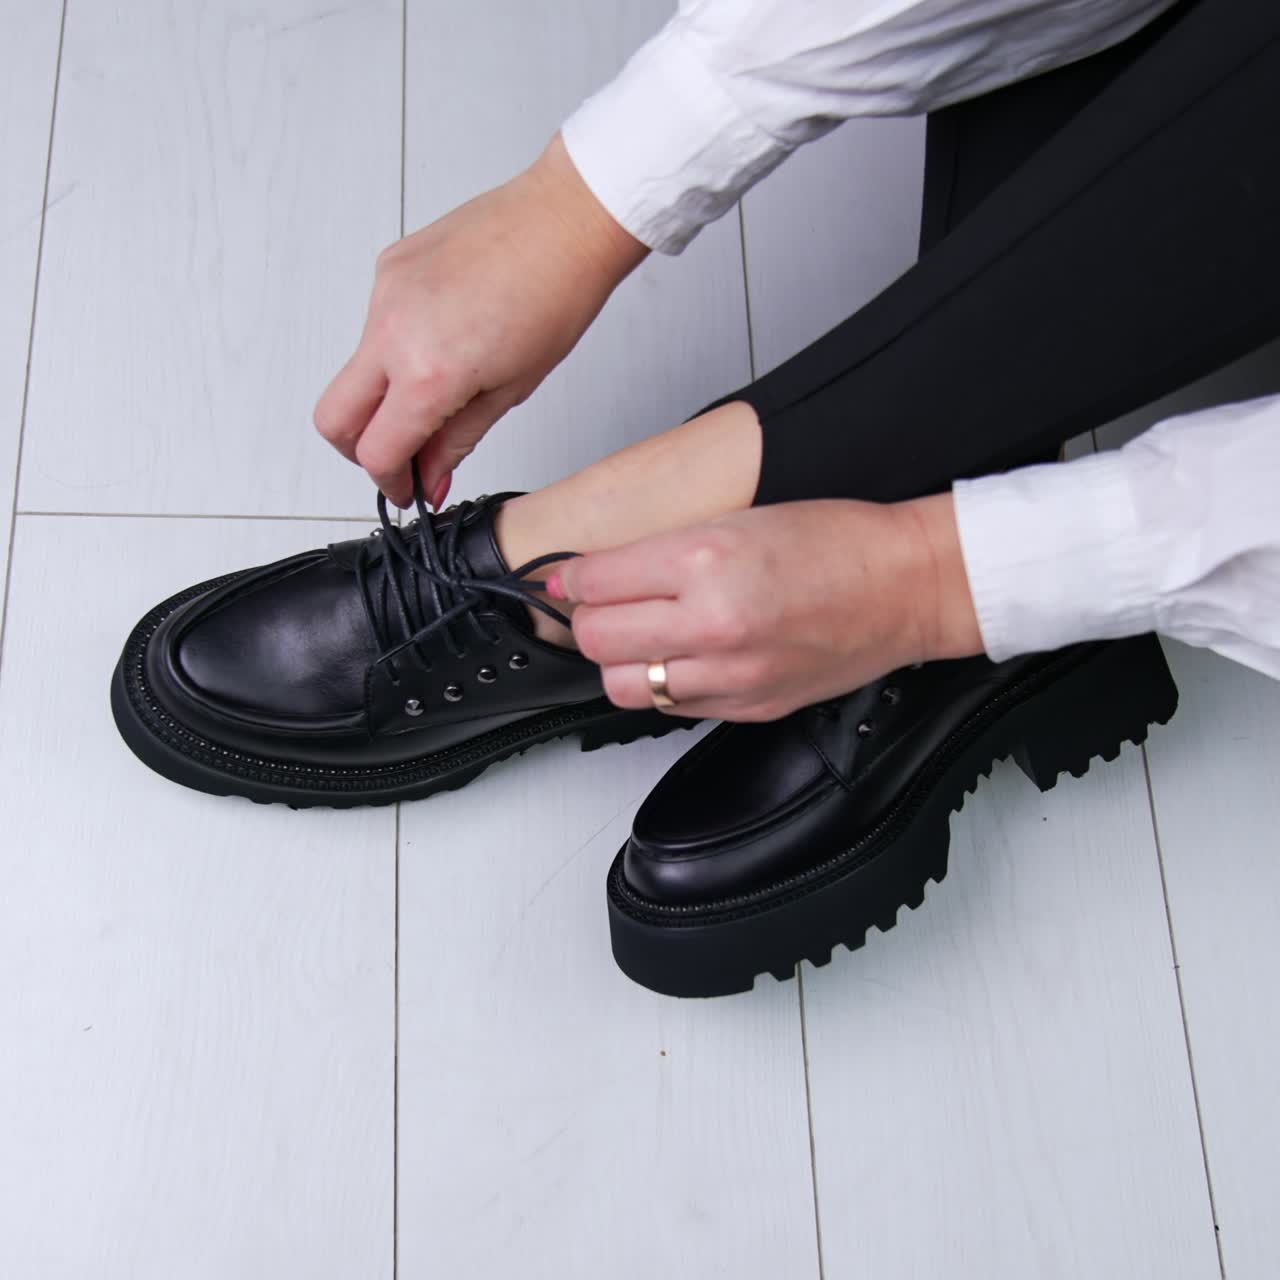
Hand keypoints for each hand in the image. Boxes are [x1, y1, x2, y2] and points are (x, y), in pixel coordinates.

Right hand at [314, 134, 646, 506]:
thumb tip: (429, 478)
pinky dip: (397, 348)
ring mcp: (383, 293)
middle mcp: (392, 330)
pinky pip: (375, 324)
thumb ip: (457, 439)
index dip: (391, 482)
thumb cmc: (557, 296)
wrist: (567, 219)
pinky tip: (445, 338)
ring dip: (385, 394)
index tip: (407, 488)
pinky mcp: (387, 266)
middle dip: (359, 449)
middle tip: (400, 455)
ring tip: (443, 386)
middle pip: (335, 417)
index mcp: (427, 372)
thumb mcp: (510, 390)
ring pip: (355, 369)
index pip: (378, 450)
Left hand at [550, 495, 983, 720]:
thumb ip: (661, 549)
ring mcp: (731, 674)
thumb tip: (595, 571)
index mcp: (706, 560)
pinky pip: (670, 708)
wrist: (908, 586)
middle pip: (596, 638)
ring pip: (623, 686)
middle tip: (602, 604)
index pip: (596, 579)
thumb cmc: (837, 542)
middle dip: (587, 618)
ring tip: (641, 636)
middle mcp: (713, 623)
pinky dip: (663, 684)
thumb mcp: (738, 518)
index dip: (575, 575)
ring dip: (620, 660)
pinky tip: (683, 658)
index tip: (572, 574)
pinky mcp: (749, 707)